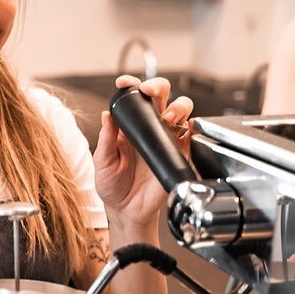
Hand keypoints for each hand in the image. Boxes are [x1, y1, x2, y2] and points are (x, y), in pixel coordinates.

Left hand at [93, 75, 193, 230]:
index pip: (132, 98)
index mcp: (128, 126)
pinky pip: (191, 134)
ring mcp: (166, 138)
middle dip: (157, 86)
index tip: (124, 82)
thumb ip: (106, 139)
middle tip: (149, 92)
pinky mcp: (179, 152)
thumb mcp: (102, 161)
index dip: (131, 85)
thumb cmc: (112, 185)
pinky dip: (190, 126)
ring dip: (176, 106)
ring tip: (165, 117)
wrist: (127, 211)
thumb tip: (106, 114)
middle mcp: (149, 127)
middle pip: (160, 96)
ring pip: (180, 109)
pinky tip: (181, 129)